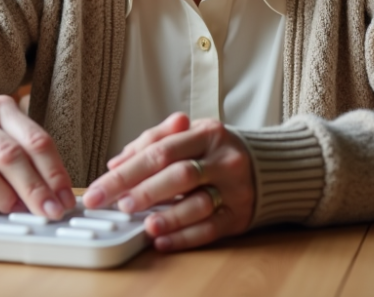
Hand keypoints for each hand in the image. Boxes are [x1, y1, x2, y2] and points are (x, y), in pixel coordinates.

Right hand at [0, 95, 75, 219]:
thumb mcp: (4, 139)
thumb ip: (28, 161)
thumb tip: (55, 197)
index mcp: (0, 108)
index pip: (36, 140)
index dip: (54, 173)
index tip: (64, 200)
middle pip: (10, 156)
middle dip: (34, 189)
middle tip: (49, 212)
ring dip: (4, 198)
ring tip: (17, 211)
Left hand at [82, 112, 254, 251]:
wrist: (272, 165)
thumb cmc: (218, 150)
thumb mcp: (191, 134)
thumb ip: (153, 141)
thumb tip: (116, 162)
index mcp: (207, 133)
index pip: (160, 150)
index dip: (127, 170)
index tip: (100, 187)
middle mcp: (222, 159)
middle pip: (179, 174)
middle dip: (143, 191)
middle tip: (118, 204)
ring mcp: (234, 188)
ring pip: (198, 203)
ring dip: (168, 215)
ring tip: (145, 224)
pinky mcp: (239, 215)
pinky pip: (211, 229)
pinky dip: (184, 237)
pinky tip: (162, 241)